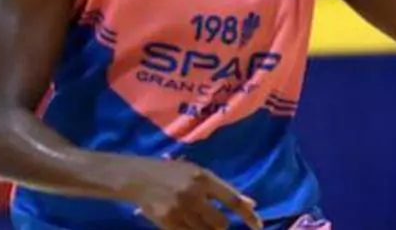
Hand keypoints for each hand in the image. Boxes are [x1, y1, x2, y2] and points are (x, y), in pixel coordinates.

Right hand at [120, 158, 262, 229]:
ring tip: (196, 220)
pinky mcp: (168, 222)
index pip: (233, 200)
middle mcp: (194, 194)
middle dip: (220, 226)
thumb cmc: (171, 172)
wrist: (137, 177)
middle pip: (221, 223)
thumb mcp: (198, 173)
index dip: (248, 215)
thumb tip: (252, 203)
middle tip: (213, 221)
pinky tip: (187, 224)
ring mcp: (180, 210)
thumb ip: (224, 189)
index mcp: (204, 178)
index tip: (258, 226)